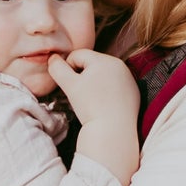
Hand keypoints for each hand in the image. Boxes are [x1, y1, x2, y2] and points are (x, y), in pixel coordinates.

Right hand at [48, 49, 140, 185]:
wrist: (113, 131)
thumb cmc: (90, 107)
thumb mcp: (69, 86)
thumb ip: (58, 69)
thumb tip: (53, 58)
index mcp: (104, 59)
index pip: (78, 55)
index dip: (67, 68)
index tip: (68, 86)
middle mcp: (119, 65)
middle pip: (91, 64)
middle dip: (82, 76)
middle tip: (80, 95)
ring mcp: (128, 78)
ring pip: (103, 75)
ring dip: (93, 83)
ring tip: (92, 101)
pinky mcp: (133, 91)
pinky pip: (114, 86)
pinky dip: (107, 92)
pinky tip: (103, 105)